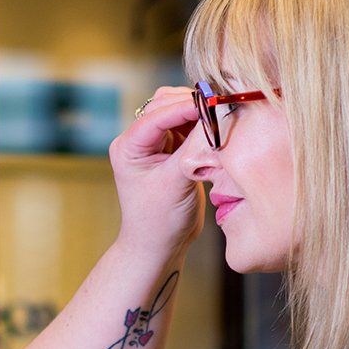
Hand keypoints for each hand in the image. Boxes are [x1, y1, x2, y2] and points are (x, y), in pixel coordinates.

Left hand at [109, 86, 204, 260]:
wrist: (160, 245)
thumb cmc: (159, 221)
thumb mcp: (175, 183)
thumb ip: (193, 149)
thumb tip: (214, 117)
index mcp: (128, 147)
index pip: (156, 115)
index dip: (183, 107)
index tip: (210, 102)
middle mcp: (139, 141)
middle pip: (165, 105)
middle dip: (191, 104)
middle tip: (219, 105)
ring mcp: (156, 145)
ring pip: (178, 112)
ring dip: (198, 112)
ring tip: (220, 113)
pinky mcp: (173, 151)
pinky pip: (189, 127)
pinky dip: (203, 124)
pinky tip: (217, 126)